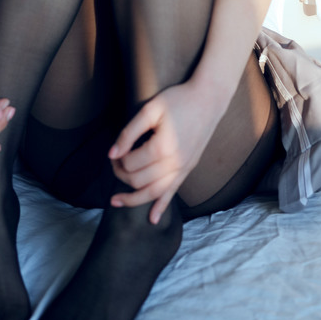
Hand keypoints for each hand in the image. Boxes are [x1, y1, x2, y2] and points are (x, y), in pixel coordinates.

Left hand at [107, 82, 219, 223]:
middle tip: (115, 162)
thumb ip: (129, 132)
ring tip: (116, 201)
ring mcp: (183, 168)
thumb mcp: (150, 109)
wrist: (208, 99)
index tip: (114, 150)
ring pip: (154, 193)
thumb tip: (112, 154)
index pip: (131, 163)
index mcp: (163, 147)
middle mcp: (174, 163)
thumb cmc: (178, 100)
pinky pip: (172, 192)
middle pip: (139, 180)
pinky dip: (161, 207)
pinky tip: (152, 219)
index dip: (117, 158)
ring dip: (133, 199)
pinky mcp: (188, 169)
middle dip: (121, 174)